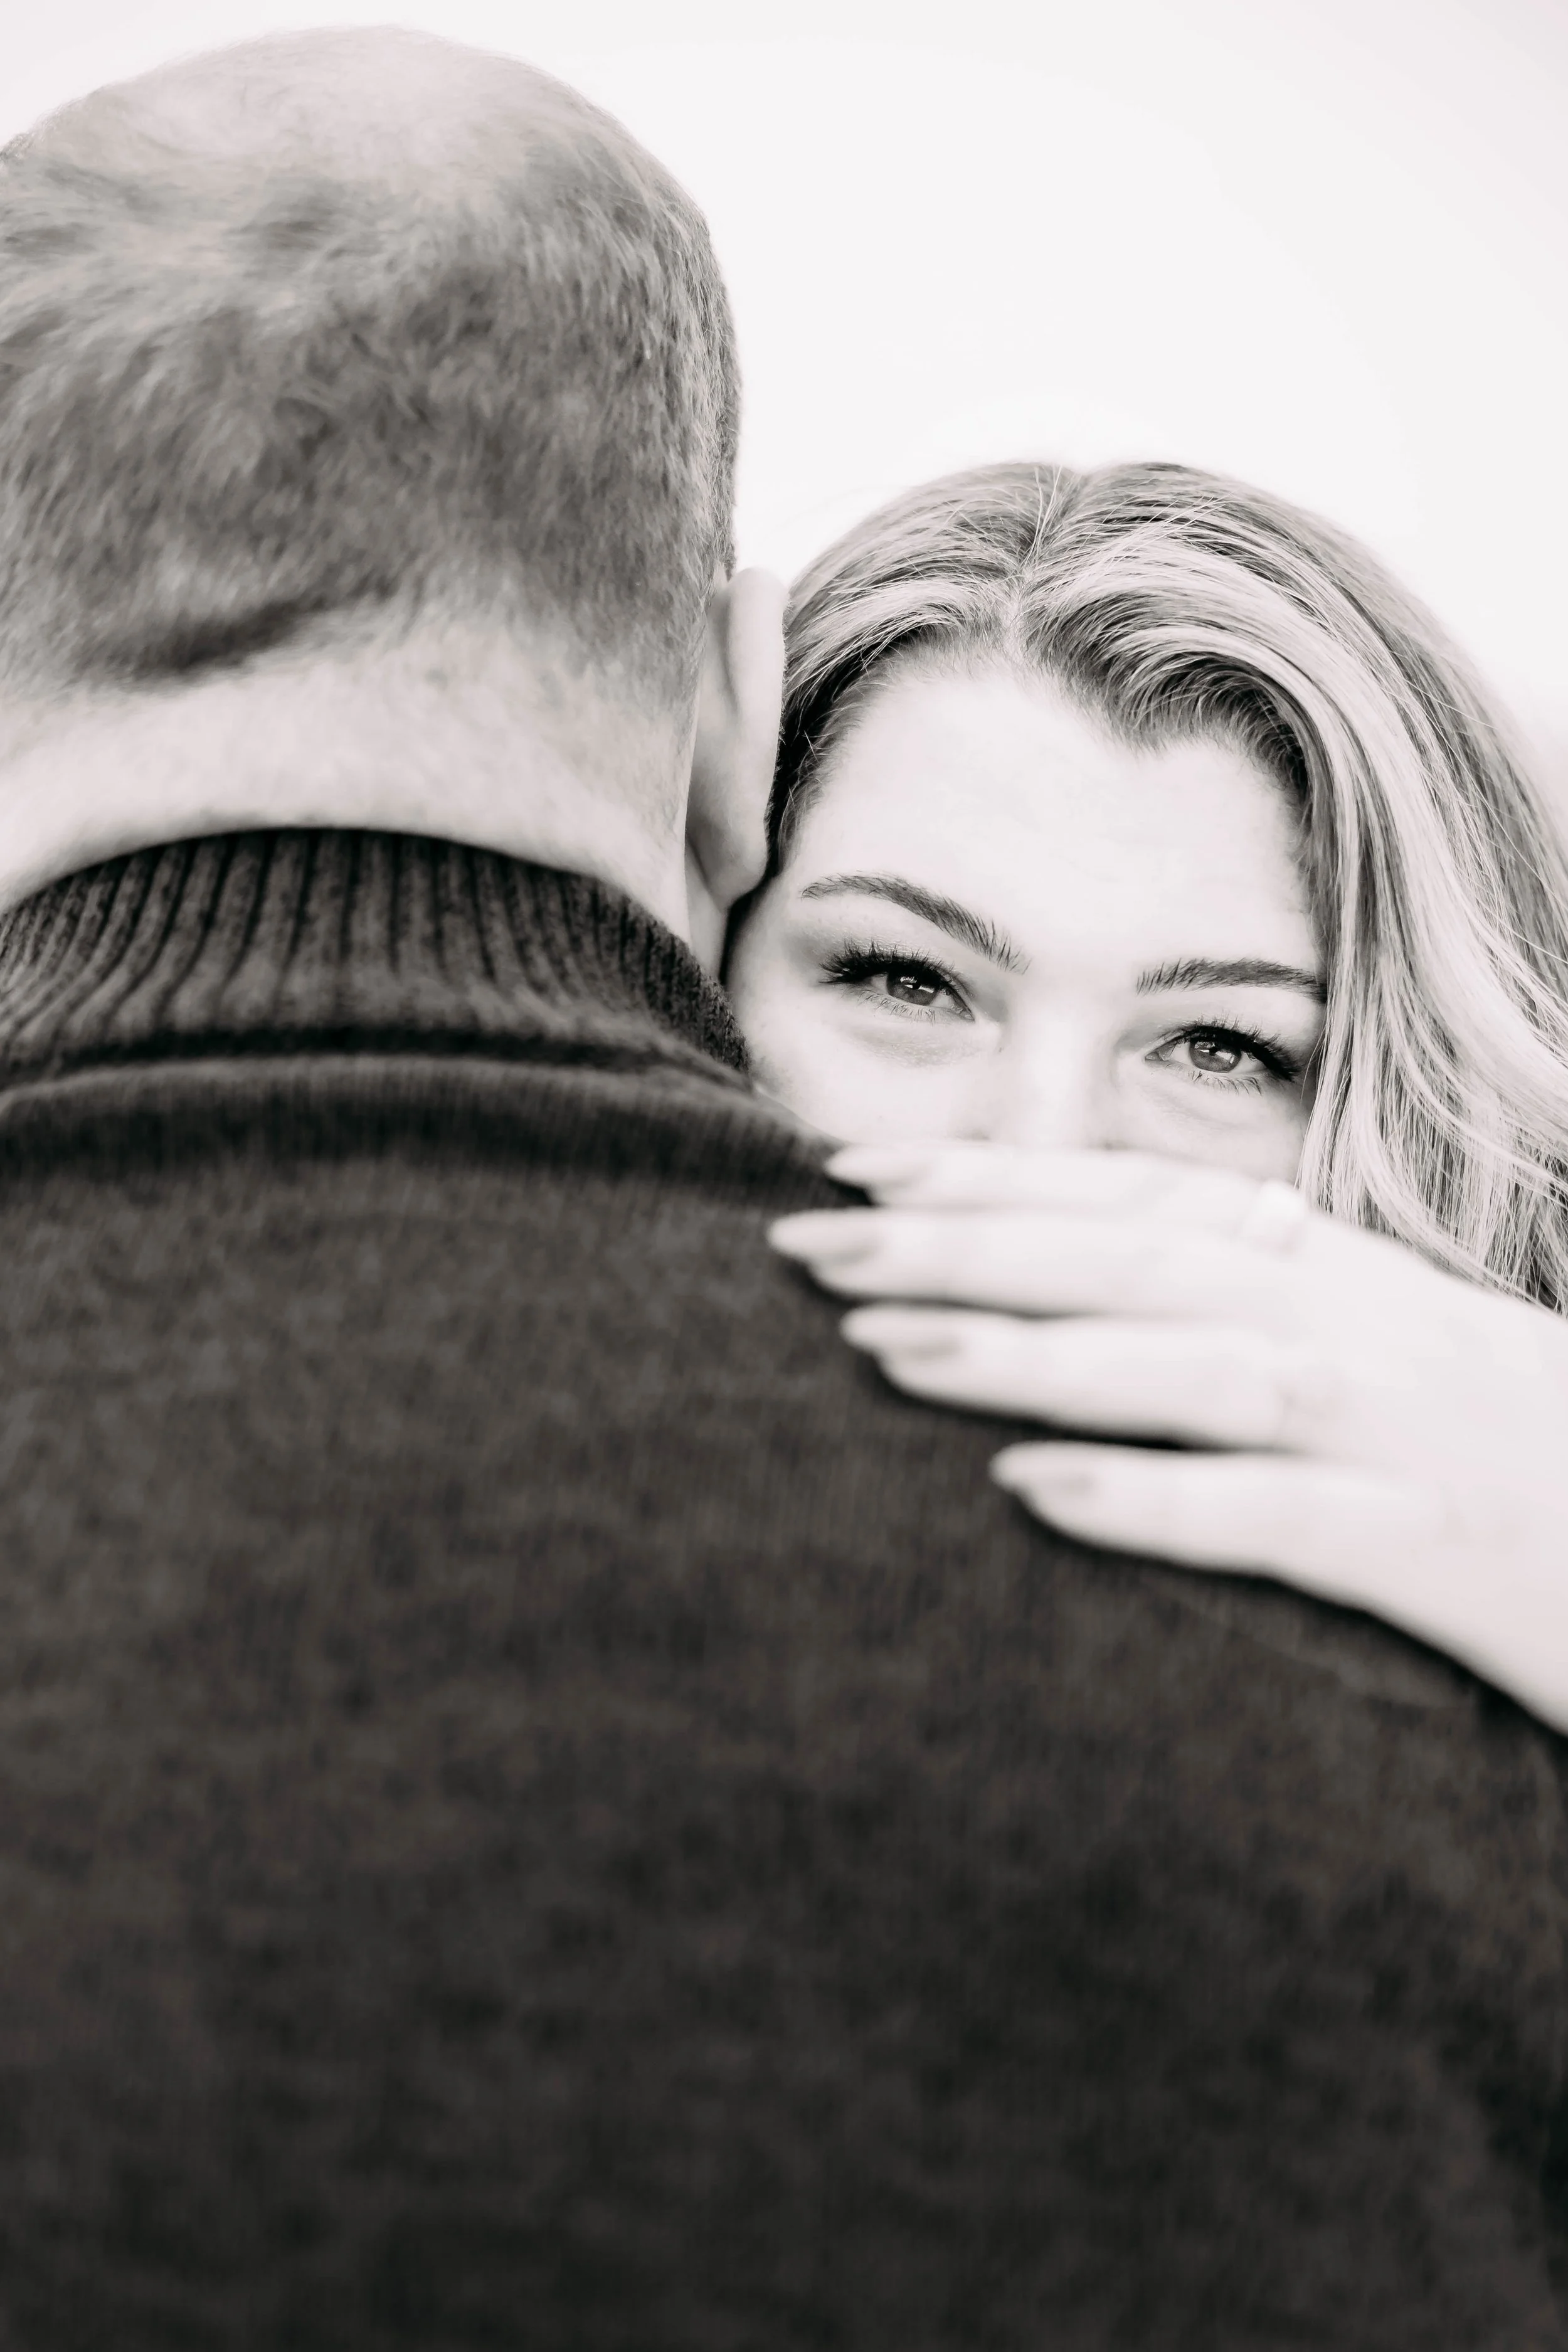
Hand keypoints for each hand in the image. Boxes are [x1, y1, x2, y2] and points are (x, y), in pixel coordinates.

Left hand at [770, 1144, 1567, 1730]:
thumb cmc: (1542, 1459)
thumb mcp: (1416, 1356)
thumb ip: (1293, 1305)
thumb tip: (1165, 1266)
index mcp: (1349, 1278)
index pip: (1140, 1204)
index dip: (990, 1180)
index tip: (852, 1169)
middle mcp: (1364, 1330)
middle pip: (1133, 1265)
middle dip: (962, 1246)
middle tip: (805, 1243)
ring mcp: (1401, 1433)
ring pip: (1187, 1368)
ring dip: (1028, 1354)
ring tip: (880, 1346)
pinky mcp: (1437, 1551)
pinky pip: (1278, 1519)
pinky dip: (1155, 1500)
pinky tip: (1033, 1497)